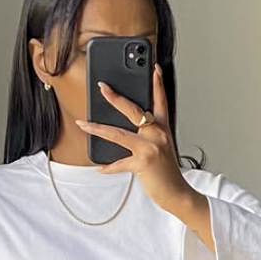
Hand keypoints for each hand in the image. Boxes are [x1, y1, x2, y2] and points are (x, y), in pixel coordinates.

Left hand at [74, 64, 195, 216]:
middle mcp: (157, 134)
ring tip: (84, 123)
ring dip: (98, 128)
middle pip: (134, 110)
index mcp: (163, 128)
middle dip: (115, 97)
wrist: (176, 193)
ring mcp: (150, 147)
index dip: (157, 83)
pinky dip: (108, 167)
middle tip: (102, 87)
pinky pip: (119, 163)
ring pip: (118, 134)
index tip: (154, 67)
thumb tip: (124, 131)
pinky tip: (100, 167)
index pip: (160, 100)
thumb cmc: (167, 172)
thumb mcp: (161, 149)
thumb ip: (147, 136)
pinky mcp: (142, 162)